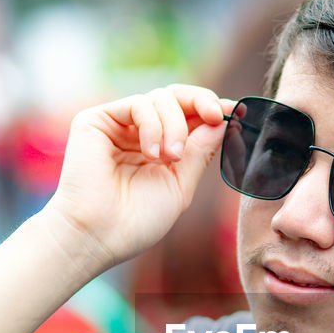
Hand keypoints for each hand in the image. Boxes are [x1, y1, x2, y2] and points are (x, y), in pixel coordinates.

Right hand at [40, 85, 233, 275]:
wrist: (99, 235)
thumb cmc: (138, 220)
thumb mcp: (181, 183)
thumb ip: (201, 151)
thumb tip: (223, 119)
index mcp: (160, 148)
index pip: (189, 116)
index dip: (212, 109)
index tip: (236, 111)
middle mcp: (139, 133)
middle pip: (176, 97)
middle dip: (201, 102)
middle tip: (215, 115)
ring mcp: (118, 125)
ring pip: (160, 98)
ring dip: (175, 126)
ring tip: (171, 158)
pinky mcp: (96, 120)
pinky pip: (138, 104)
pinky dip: (153, 125)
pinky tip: (152, 153)